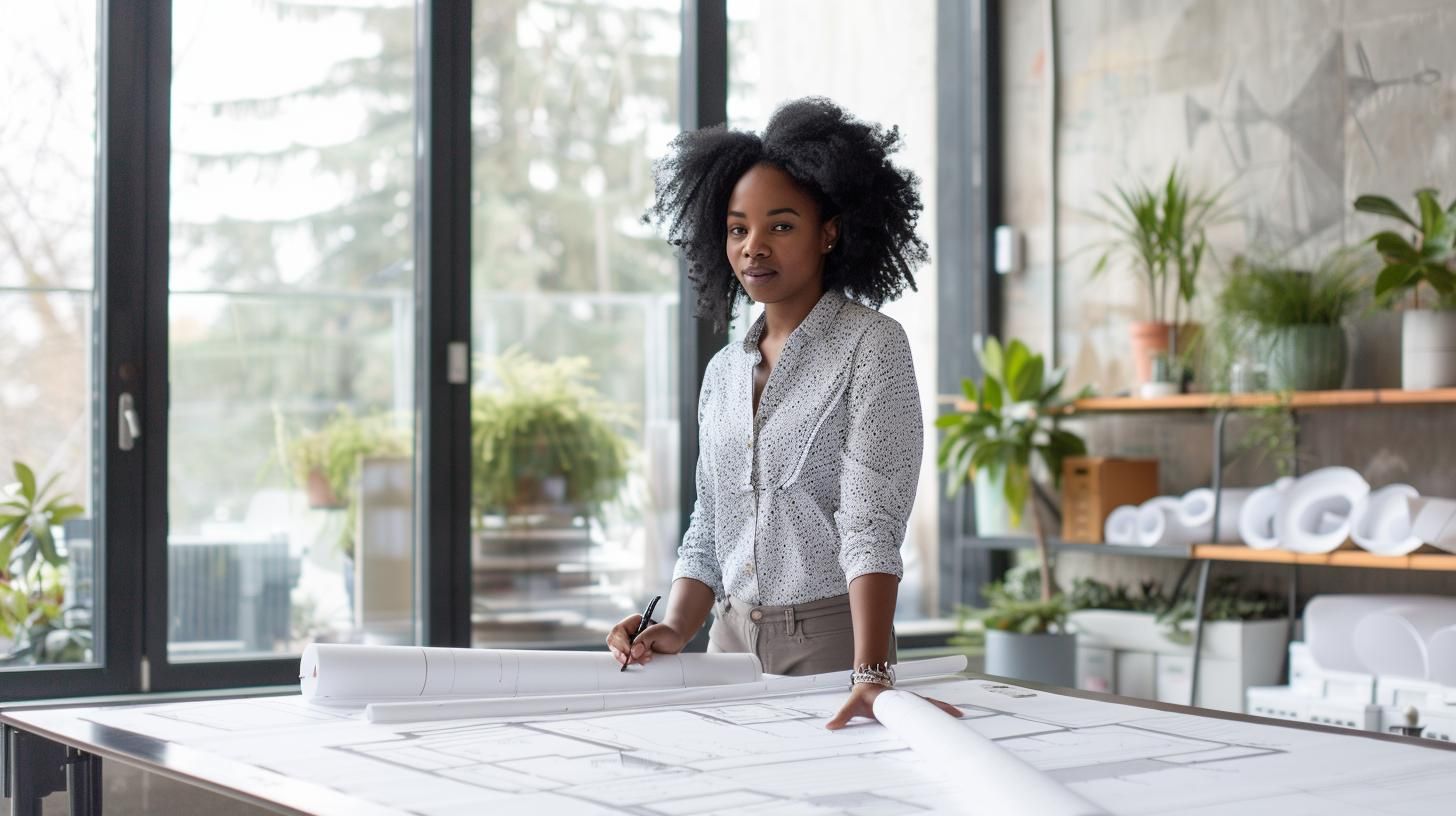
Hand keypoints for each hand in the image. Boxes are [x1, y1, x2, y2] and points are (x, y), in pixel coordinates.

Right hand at [606, 614, 687, 667]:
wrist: (675, 641)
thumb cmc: (669, 633)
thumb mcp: (658, 633)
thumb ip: (645, 640)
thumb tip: (633, 652)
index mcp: (632, 622)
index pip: (618, 631)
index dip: (621, 643)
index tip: (629, 653)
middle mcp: (627, 633)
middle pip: (613, 642)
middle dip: (621, 653)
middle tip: (630, 661)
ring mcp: (628, 644)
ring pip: (617, 653)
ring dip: (627, 659)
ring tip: (646, 659)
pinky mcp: (631, 654)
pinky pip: (624, 660)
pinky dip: (630, 664)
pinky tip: (642, 662)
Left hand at [825, 684, 963, 729]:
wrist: (866, 682)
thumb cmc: (862, 694)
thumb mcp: (852, 704)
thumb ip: (842, 715)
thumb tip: (830, 725)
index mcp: (896, 701)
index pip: (914, 705)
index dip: (925, 709)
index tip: (937, 714)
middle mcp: (906, 699)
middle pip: (928, 705)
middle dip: (943, 710)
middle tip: (960, 716)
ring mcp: (910, 701)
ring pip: (931, 705)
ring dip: (944, 710)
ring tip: (960, 717)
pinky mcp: (911, 704)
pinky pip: (928, 707)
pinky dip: (939, 710)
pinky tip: (949, 716)